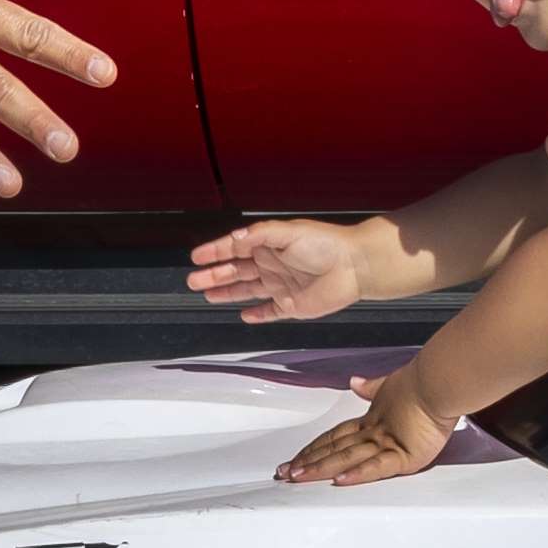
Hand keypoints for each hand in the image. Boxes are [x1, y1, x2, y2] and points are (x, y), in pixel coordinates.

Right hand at [189, 219, 373, 325]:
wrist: (355, 267)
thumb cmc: (326, 244)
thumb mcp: (289, 233)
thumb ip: (259, 235)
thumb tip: (233, 238)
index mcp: (270, 244)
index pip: (236, 248)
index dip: (215, 251)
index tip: (196, 256)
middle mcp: (273, 264)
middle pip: (237, 271)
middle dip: (214, 275)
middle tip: (192, 280)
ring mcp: (281, 285)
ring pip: (247, 290)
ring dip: (227, 292)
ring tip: (206, 294)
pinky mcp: (292, 305)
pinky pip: (270, 311)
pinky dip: (257, 314)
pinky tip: (243, 315)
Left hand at [278, 376, 454, 487]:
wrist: (438, 382)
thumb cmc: (421, 385)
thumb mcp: (390, 386)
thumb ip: (371, 388)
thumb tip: (355, 382)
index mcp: (371, 421)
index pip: (335, 437)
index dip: (314, 448)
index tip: (296, 458)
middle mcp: (373, 433)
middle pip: (333, 450)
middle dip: (308, 462)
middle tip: (284, 473)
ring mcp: (387, 444)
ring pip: (347, 458)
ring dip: (321, 468)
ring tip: (299, 477)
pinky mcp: (404, 456)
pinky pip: (377, 467)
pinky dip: (358, 474)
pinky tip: (340, 480)